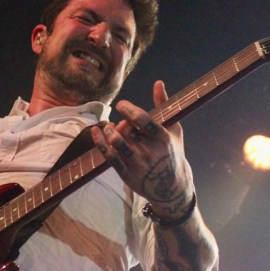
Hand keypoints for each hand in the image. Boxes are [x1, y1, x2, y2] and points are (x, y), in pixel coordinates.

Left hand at [91, 80, 192, 206]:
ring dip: (109, 131)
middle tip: (124, 124)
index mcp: (163, 139)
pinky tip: (95, 131)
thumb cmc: (172, 152)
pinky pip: (109, 156)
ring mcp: (137, 164)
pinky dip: (99, 142)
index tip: (121, 105)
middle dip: (122, 123)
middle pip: (127, 130)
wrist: (171, 188)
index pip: (142, 120)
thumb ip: (163, 105)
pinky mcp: (126, 174)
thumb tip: (158, 82)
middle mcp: (150, 152)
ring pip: (116, 142)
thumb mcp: (174, 129)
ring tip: (110, 127)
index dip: (128, 109)